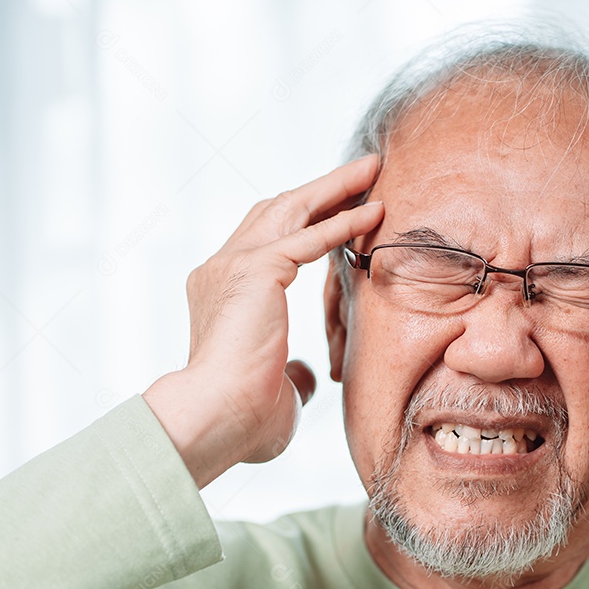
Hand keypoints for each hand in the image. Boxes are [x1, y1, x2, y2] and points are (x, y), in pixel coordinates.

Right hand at [143, 155, 383, 487]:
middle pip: (277, 210)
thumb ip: (288, 372)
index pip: (266, 239)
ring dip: (335, 187)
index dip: (304, 219)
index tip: (340, 206)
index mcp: (220, 291)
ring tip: (373, 169)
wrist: (213, 418)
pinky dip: (343, 223)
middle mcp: (221, 269)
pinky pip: (308, 238)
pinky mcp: (255, 271)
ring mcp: (234, 265)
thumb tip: (306, 375)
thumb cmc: (240, 418)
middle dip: (322, 189)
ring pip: (291, 209)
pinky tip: (374, 212)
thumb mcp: (274, 389)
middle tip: (364, 171)